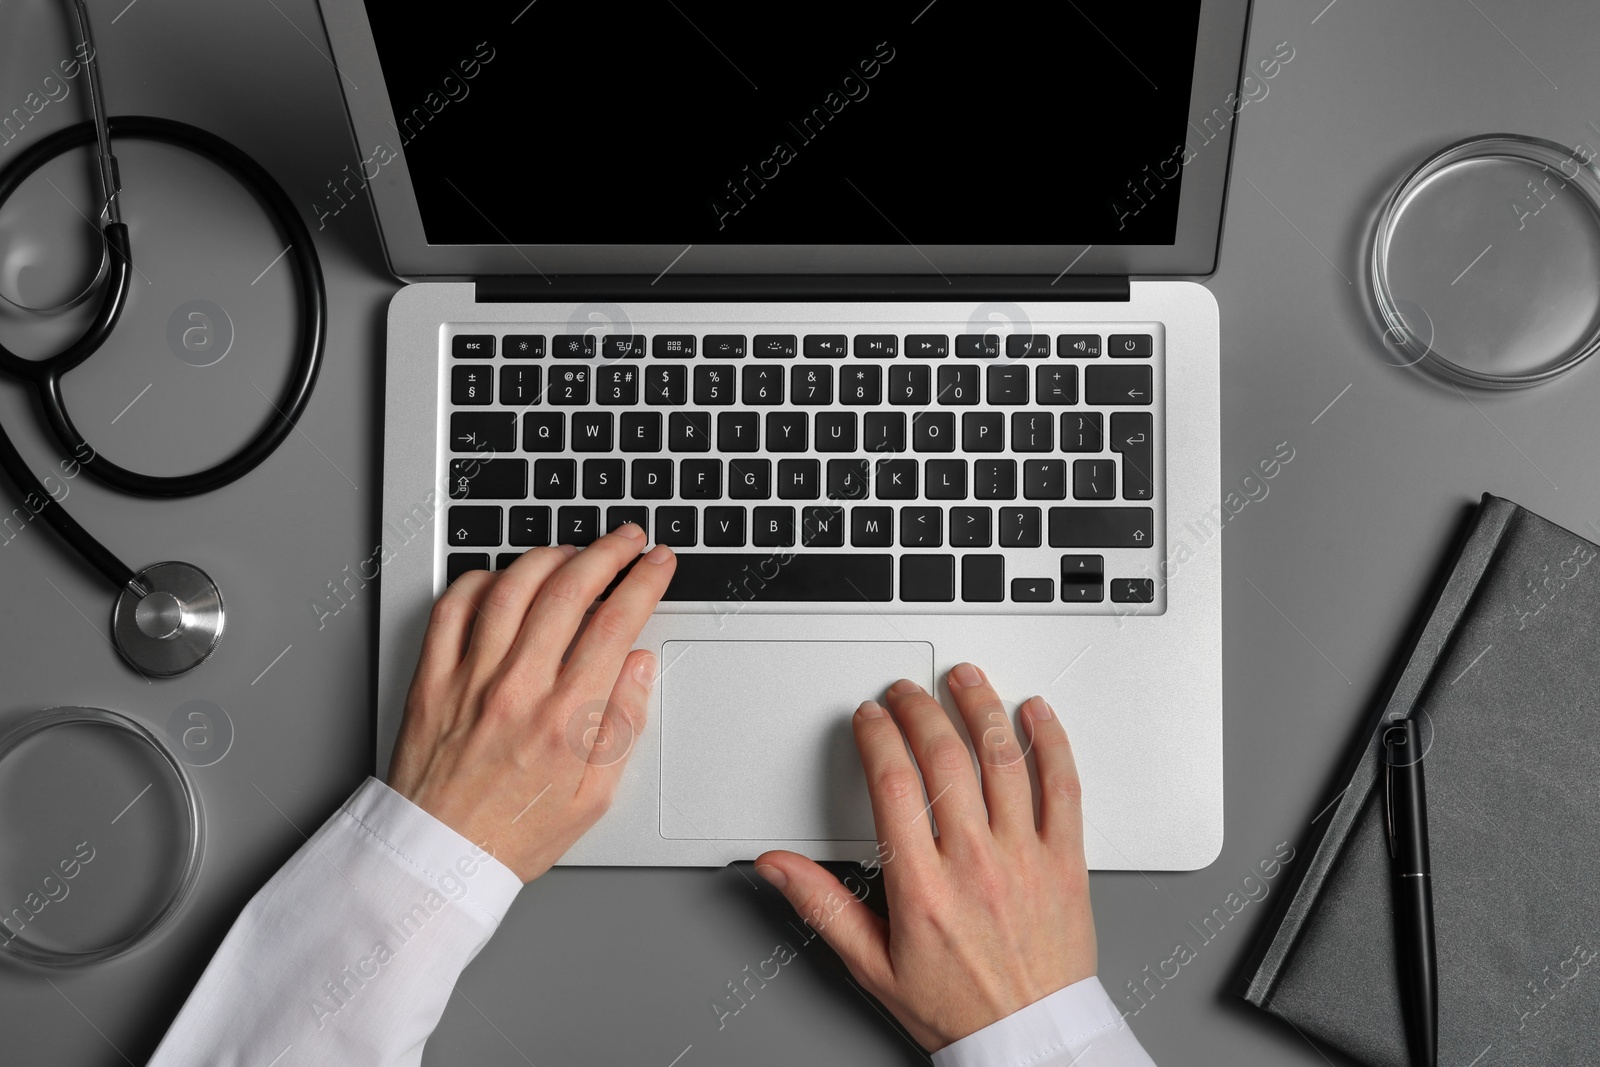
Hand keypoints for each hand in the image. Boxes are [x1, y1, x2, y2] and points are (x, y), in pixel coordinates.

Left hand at [387, 525, 675, 882]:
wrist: (437, 860)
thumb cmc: (515, 834)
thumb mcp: (593, 797)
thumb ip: (622, 725)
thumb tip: (638, 665)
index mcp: (565, 719)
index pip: (615, 624)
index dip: (644, 581)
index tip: (658, 563)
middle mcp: (518, 689)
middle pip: (568, 591)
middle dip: (607, 552)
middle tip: (626, 539)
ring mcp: (470, 679)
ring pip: (512, 587)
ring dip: (550, 556)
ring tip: (573, 551)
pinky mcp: (432, 680)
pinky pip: (453, 609)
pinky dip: (481, 580)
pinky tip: (503, 579)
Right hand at [755, 663, 1095, 1050]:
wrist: (1031, 1040)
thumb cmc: (957, 1007)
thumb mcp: (872, 965)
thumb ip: (822, 906)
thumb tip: (777, 866)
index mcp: (922, 887)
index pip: (894, 783)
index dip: (877, 736)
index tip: (870, 717)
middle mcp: (975, 864)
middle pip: (944, 758)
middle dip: (919, 709)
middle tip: (906, 691)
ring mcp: (1026, 858)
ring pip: (1003, 759)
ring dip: (980, 706)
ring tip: (964, 677)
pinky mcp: (1067, 861)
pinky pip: (1064, 787)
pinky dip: (1051, 741)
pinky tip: (1035, 713)